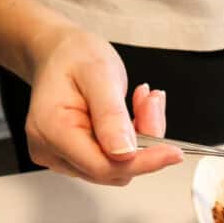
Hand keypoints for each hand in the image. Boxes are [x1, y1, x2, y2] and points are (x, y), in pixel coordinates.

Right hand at [25, 27, 181, 183]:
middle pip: (113, 169)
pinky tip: (134, 114)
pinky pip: (115, 160)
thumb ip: (111, 114)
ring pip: (118, 166)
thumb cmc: (73, 56)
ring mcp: (63, 156)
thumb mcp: (99, 72)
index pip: (103, 166)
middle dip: (143, 143)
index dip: (142, 162)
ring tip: (142, 102)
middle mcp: (52, 149)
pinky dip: (133, 140)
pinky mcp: (76, 158)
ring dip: (140, 139)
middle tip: (152, 104)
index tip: (172, 152)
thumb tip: (125, 152)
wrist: (61, 53)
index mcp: (52, 128)